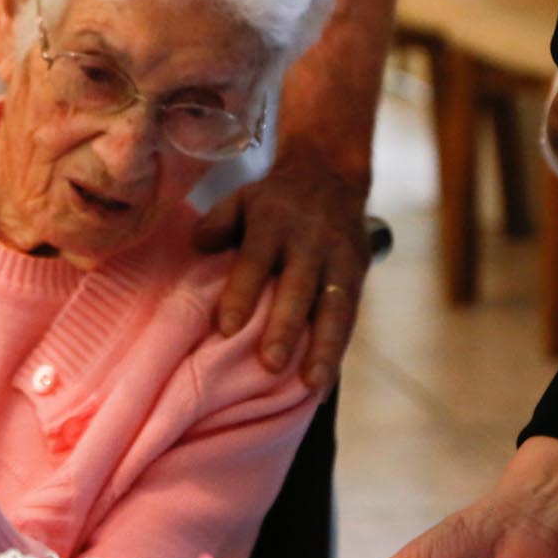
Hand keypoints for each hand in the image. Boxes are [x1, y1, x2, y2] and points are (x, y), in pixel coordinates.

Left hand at [195, 148, 369, 388]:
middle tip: (271, 363)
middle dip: (287, 326)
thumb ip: (219, 221)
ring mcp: (339, 257)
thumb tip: (199, 245)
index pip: (257, 258)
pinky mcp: (358, 271)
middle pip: (299, 287)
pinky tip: (325, 381)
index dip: (242, 292)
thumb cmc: (273, 200)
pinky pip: (351, 314)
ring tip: (312, 382)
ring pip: (335, 305)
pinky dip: (339, 348)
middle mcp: (310, 240)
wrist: (329, 175)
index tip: (225, 328)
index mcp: (274, 220)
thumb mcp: (242, 198)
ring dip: (325, 346)